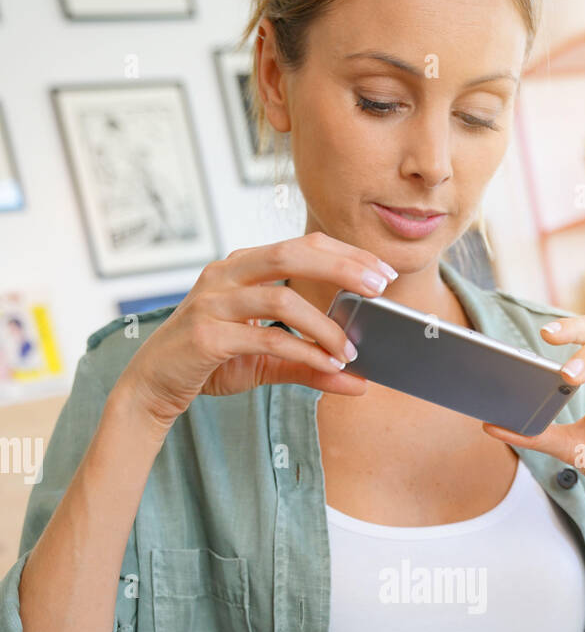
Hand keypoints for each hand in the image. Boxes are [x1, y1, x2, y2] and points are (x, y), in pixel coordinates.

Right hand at [117, 232, 396, 430]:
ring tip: (351, 351)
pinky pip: (264, 336)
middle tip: (379, 290)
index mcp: (241, 267)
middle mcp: (225, 275)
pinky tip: (326, 364)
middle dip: (342, 268)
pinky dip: (302, 349)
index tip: (383, 273)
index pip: (301, 246)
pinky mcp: (206, 335)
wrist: (154, 385)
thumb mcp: (267, 361)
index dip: (345, 254)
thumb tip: (360, 380)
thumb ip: (310, 364)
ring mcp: (213, 302)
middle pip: (292, 254)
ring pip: (281, 298)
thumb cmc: (210, 362)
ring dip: (324, 325)